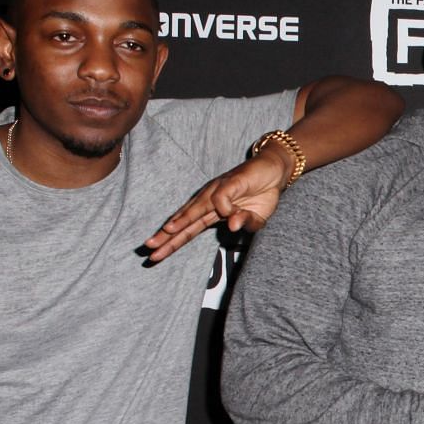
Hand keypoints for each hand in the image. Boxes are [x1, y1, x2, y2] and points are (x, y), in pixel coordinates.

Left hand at [142, 144, 291, 261]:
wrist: (275, 170)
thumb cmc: (261, 194)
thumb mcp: (256, 218)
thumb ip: (245, 224)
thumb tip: (233, 226)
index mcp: (212, 212)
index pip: (188, 229)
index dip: (172, 241)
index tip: (154, 253)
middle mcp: (210, 201)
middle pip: (185, 220)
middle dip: (167, 235)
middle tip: (149, 247)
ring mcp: (218, 191)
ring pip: (195, 208)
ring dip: (182, 220)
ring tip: (168, 231)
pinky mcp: (231, 182)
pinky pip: (222, 198)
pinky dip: (225, 208)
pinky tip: (229, 214)